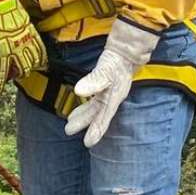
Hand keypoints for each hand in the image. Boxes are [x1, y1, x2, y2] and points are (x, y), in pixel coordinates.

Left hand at [65, 19, 158, 147]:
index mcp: (112, 99)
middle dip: (84, 123)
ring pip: (95, 108)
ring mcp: (109, 93)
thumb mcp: (105, 71)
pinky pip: (95, 100)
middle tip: (68, 130)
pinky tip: (81, 102)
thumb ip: (93, 81)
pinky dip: (87, 104)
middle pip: (96, 115)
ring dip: (83, 115)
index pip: (103, 119)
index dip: (96, 131)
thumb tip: (78, 91)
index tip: (88, 143)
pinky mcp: (106, 85)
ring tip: (70, 121)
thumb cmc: (117, 61)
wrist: (127, 50)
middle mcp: (111, 98)